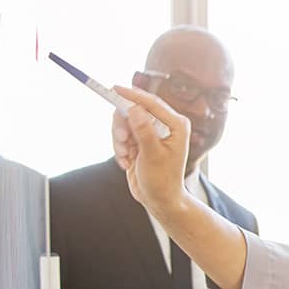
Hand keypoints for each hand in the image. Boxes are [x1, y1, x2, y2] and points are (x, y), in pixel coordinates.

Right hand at [110, 86, 189, 214]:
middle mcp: (165, 125)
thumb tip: (135, 108)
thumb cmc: (162, 180)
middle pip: (133, 110)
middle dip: (123, 126)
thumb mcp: (152, 155)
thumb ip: (144, 131)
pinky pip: (121, 135)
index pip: (151, 103)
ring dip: (119, 140)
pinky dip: (119, 148)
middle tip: (122, 140)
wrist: (159, 200)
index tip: (113, 89)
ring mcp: (151, 133)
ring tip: (126, 157)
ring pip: (124, 123)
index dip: (131, 95)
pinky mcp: (139, 141)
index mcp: (176, 124)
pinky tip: (127, 163)